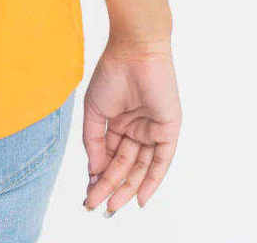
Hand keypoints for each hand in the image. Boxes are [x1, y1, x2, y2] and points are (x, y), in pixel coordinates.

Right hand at [82, 37, 180, 214]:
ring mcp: (152, 130)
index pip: (109, 156)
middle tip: (96, 204)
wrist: (133, 52)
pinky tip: (140, 198)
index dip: (98, 175)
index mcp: (117, 122)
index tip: (88, 193)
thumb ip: (93, 142)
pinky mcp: (168, 129)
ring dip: (126, 187)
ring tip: (111, 205)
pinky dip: (152, 181)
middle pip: (123, 165)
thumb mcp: (94, 111)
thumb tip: (93, 170)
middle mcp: (136, 129)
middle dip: (109, 186)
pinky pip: (161, 161)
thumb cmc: (111, 74)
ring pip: (139, 167)